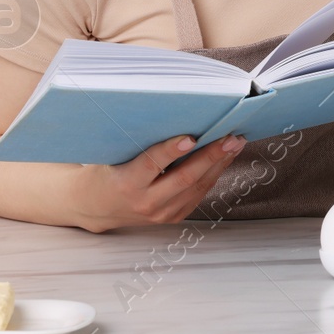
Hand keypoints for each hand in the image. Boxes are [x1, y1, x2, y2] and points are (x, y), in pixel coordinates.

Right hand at [73, 133, 246, 231]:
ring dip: (220, 163)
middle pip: (185, 178)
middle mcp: (145, 202)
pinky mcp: (173, 217)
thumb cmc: (108, 171)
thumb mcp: (115, 156)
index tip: (191, 136)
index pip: (152, 164)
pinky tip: (225, 158)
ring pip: (197, 187)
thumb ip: (141, 143)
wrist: (97, 207)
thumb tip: (176, 116)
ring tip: (236, 143)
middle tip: (231, 136)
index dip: (172, 150)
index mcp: (126, 183)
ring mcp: (161, 214)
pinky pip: (199, 194)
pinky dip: (214, 174)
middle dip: (211, 155)